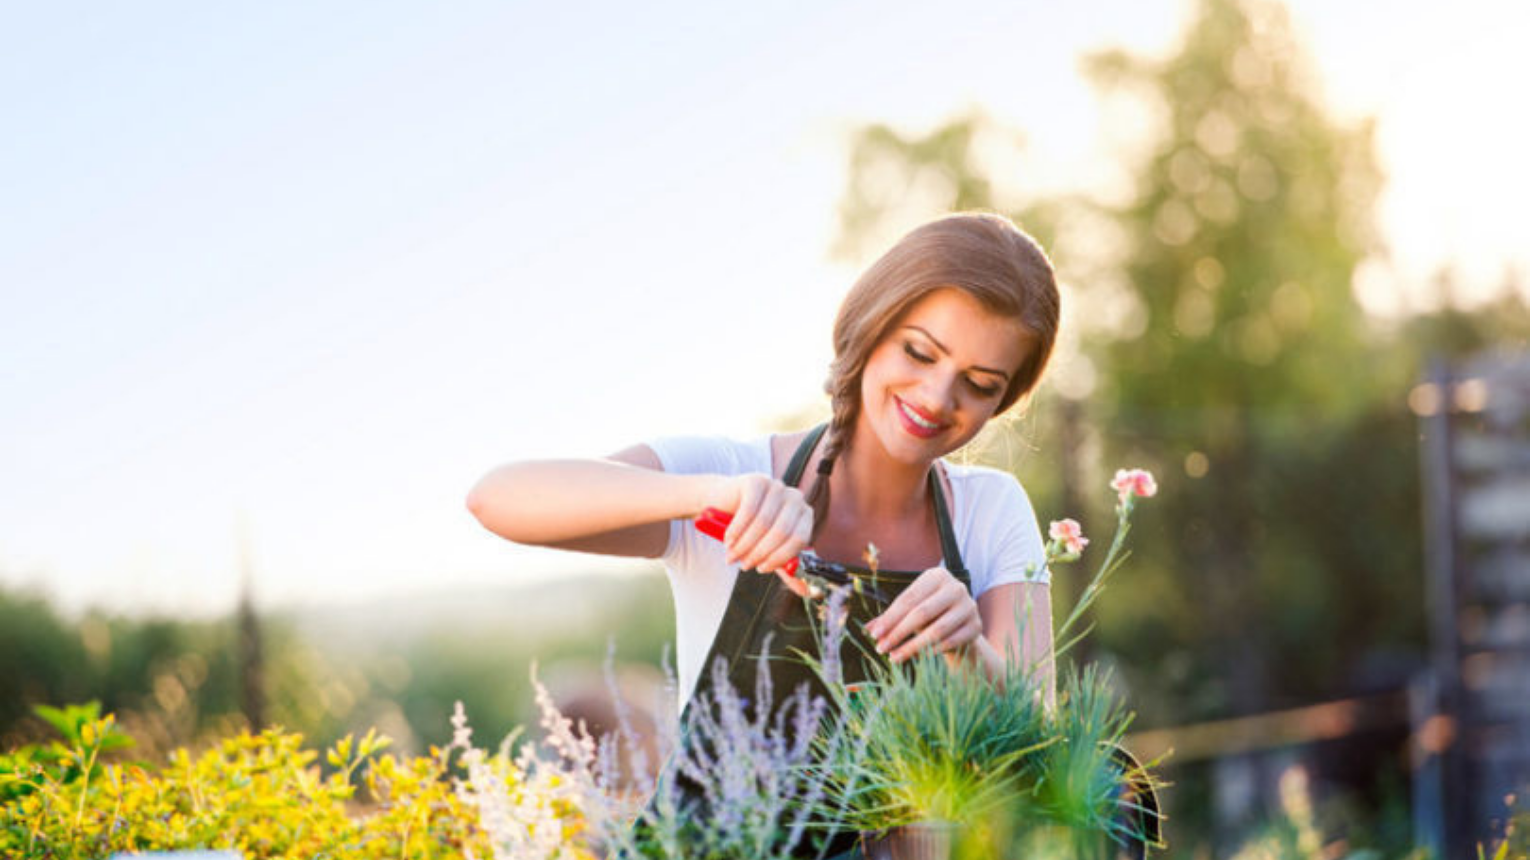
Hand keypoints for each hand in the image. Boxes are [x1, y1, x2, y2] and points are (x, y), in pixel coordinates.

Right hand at [707, 474, 812, 593]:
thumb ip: (787, 568)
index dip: (780, 558)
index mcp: (804, 515)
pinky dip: (736, 530)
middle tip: (744, 565)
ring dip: (745, 545)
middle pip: (782, 532)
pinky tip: (728, 540)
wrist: (723, 503)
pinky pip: (748, 511)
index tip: (762, 569)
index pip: (799, 540)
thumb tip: (805, 591)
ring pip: (763, 523)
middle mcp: (795, 498)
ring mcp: (776, 486)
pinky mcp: (757, 481)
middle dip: (760, 553)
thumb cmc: (750, 528)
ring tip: (733, 555)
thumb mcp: (769, 549)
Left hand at [864, 566, 981, 662]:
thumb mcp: (911, 611)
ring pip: (937, 630)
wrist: (962, 626)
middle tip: (881, 649)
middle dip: (898, 633)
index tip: (874, 635)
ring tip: (894, 657)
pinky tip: (918, 658)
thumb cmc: (931, 614)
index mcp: (937, 576)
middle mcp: (956, 587)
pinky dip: (933, 651)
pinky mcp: (977, 626)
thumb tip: (867, 628)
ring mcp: (969, 606)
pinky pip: (951, 641)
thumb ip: (891, 617)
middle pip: (921, 613)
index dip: (890, 617)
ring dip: (912, 646)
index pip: (908, 598)